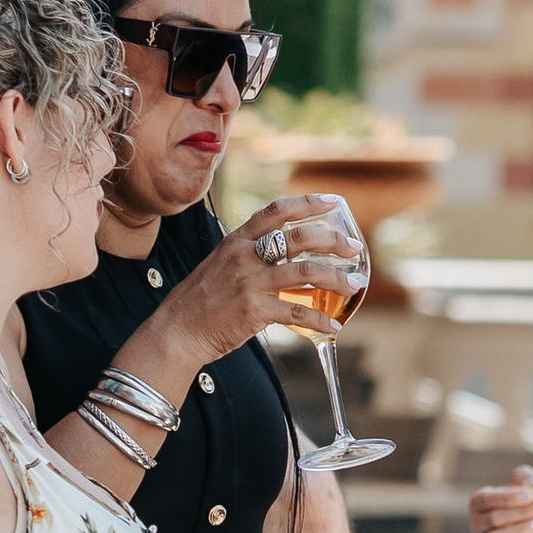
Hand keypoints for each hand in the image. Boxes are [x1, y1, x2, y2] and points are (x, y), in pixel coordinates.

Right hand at [153, 192, 364, 369]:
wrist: (177, 330)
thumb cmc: (200, 300)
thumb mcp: (220, 264)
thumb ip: (247, 254)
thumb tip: (279, 253)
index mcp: (237, 239)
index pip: (277, 211)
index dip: (308, 203)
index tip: (332, 201)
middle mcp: (244, 255)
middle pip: (300, 238)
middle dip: (333, 241)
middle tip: (354, 247)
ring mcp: (250, 282)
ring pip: (306, 273)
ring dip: (336, 279)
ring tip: (355, 285)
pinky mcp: (254, 310)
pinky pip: (297, 312)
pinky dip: (320, 320)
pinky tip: (334, 325)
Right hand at [470, 464, 532, 532]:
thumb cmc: (532, 504)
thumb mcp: (531, 486)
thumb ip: (528, 478)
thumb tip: (530, 483)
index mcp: (479, 502)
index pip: (486, 499)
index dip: (509, 497)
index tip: (531, 494)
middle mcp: (477, 524)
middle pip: (493, 519)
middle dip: (521, 511)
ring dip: (518, 530)